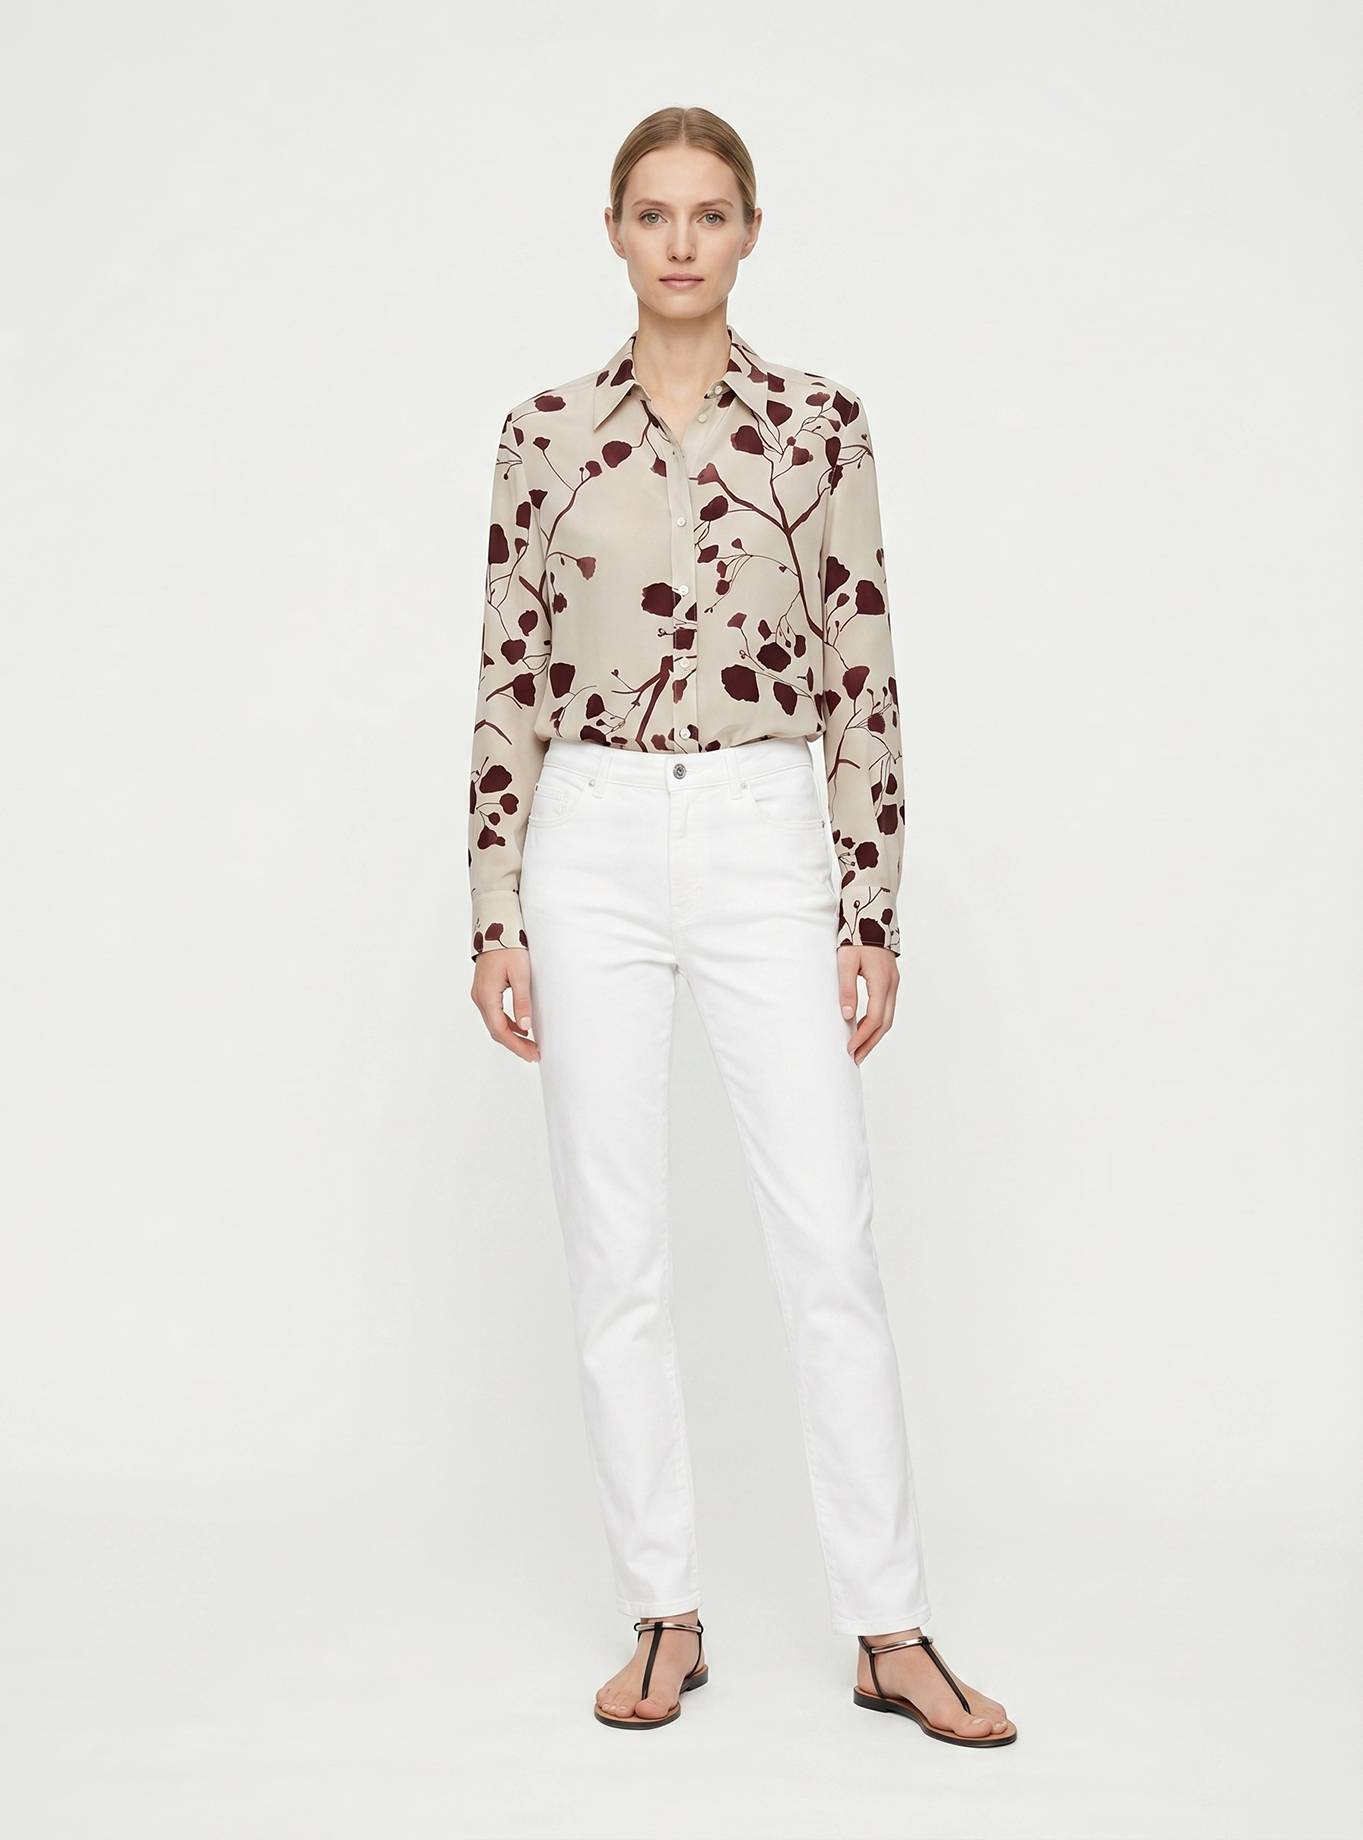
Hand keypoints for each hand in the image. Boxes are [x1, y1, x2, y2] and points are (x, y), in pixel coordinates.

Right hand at [471, 946, 540, 1061]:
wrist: (496, 927)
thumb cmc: (509, 947)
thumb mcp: (521, 974)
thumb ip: (522, 1002)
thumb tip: (526, 1028)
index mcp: (487, 996)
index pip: (500, 1030)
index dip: (517, 1045)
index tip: (532, 1054)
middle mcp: (480, 998)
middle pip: (496, 1030)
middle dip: (515, 1044)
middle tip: (534, 1054)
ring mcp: (480, 995)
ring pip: (494, 1023)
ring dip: (511, 1036)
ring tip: (530, 1045)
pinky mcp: (484, 991)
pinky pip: (494, 1014)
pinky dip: (507, 1024)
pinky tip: (521, 1027)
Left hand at [837, 944, 898, 1063]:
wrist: (871, 916)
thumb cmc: (856, 936)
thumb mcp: (846, 961)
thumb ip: (847, 988)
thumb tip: (847, 1016)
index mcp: (881, 981)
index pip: (875, 1018)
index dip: (862, 1036)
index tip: (849, 1048)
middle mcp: (891, 985)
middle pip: (885, 1023)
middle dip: (870, 1043)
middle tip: (855, 1058)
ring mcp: (893, 983)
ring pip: (888, 1017)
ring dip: (874, 1035)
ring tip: (859, 1048)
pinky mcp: (890, 981)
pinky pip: (887, 1008)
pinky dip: (877, 1023)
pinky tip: (864, 1028)